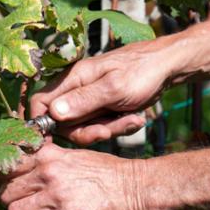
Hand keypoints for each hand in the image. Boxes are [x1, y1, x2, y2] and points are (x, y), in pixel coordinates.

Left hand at [0, 143, 141, 209]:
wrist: (137, 189)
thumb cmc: (110, 173)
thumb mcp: (77, 156)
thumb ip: (52, 160)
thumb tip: (33, 167)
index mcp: (49, 156)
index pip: (9, 166)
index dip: (1, 181)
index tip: (3, 191)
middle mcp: (48, 173)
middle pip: (7, 192)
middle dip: (9, 204)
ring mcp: (57, 197)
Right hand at [31, 38, 174, 145]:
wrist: (169, 67)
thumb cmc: (142, 71)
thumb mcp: (114, 88)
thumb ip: (83, 101)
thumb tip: (53, 114)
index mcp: (73, 79)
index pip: (40, 102)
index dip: (42, 123)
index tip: (53, 142)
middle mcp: (77, 89)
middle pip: (65, 123)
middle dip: (89, 131)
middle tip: (111, 129)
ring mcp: (90, 100)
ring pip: (85, 127)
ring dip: (109, 129)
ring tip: (133, 120)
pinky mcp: (103, 108)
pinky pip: (102, 125)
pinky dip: (118, 126)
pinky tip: (135, 119)